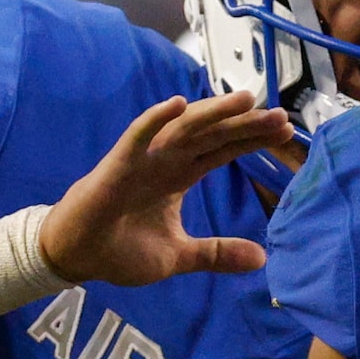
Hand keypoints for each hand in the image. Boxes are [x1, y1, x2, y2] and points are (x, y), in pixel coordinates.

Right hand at [39, 91, 292, 287]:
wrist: (75, 257)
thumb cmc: (120, 250)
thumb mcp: (179, 255)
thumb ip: (216, 253)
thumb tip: (261, 259)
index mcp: (180, 176)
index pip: (223, 150)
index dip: (251, 139)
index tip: (284, 131)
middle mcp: (165, 161)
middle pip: (212, 135)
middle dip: (245, 124)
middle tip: (279, 115)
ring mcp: (142, 159)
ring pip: (183, 128)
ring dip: (213, 113)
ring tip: (245, 99)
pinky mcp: (117, 165)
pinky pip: (137, 137)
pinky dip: (155, 119)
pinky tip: (178, 104)